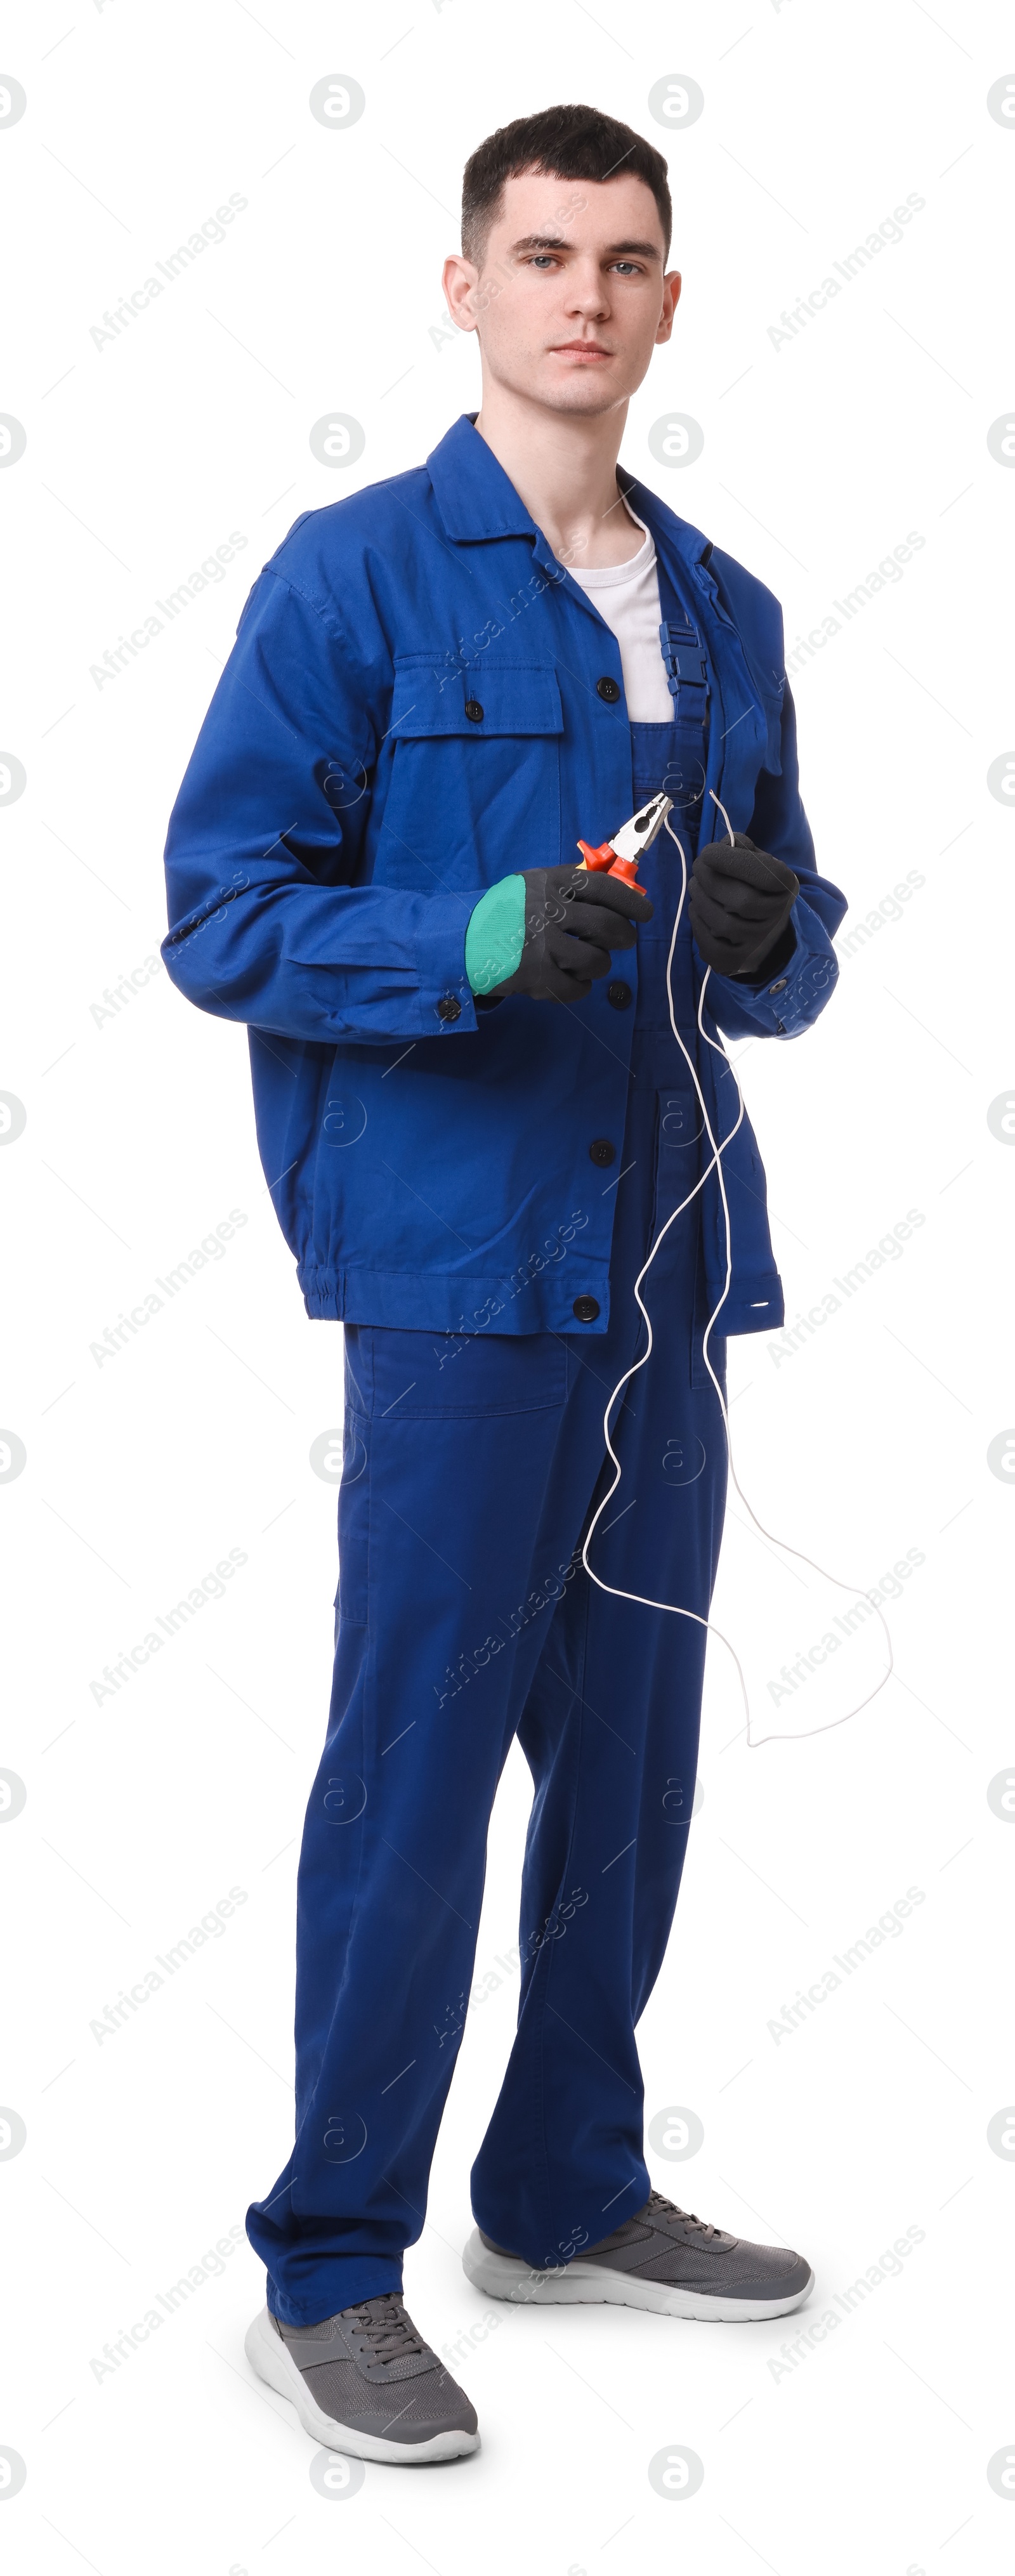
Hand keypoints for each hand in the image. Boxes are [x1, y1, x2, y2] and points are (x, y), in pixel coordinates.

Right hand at [491, 865, 652, 1003]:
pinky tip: (570, 981)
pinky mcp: (534, 975)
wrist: (460, 942)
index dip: (631, 903)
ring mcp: (540, 944)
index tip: (645, 915)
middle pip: (607, 927)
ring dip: (599, 965)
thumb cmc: (504, 914)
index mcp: (548, 882)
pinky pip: (577, 988)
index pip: (603, 888)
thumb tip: (619, 896)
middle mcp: (546, 910)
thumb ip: (568, 889)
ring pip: (596, 961)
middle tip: (623, 942)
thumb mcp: (531, 887)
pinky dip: (580, 988)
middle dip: (623, 938)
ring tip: (587, 963)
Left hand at [689, 834, 798, 978]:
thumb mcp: (759, 863)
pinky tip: (698, 909)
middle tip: (698, 866)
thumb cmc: (756, 889)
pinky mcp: (735, 963)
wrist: (765, 935)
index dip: (731, 861)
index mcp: (786, 889)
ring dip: (700, 898)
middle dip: (710, 879)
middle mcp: (777, 920)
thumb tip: (724, 844)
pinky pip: (709, 945)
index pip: (764, 875)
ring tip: (696, 886)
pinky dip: (697, 923)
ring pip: (722, 923)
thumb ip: (743, 849)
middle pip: (740, 901)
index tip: (709, 852)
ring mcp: (757, 946)